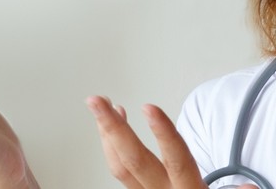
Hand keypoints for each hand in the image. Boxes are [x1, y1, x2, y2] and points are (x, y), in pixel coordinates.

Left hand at [86, 96, 256, 188]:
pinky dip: (111, 147)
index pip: (177, 160)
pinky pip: (118, 172)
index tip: (150, 108)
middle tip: (98, 102)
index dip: (163, 133)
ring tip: (102, 106)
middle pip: (134, 161)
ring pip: (119, 167)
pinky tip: (111, 130)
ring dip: (107, 133)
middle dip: (113, 127)